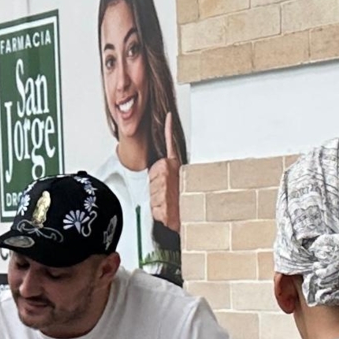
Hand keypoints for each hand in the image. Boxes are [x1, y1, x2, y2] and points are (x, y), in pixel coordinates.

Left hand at [151, 113, 180, 234]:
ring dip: (157, 200)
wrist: (188, 222)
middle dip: (157, 188)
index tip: (169, 116)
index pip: (170, 145)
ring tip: (169, 204)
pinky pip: (152, 205)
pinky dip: (158, 211)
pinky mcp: (160, 202)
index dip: (168, 130)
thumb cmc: (184, 203)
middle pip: (152, 176)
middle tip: (169, 195)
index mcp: (173, 166)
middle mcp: (168, 173)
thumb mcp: (178, 180)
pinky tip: (167, 211)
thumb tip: (164, 145)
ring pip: (151, 192)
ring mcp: (164, 187)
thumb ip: (169, 166)